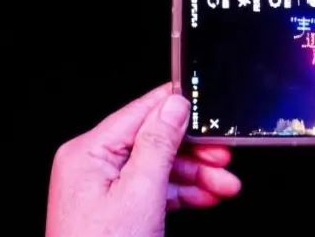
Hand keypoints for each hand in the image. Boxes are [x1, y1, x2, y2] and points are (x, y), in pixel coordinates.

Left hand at [45, 84, 240, 236]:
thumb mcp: (140, 194)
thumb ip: (159, 144)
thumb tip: (174, 105)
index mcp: (89, 153)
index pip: (140, 113)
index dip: (177, 108)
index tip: (208, 106)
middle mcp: (92, 166)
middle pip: (154, 142)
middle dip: (195, 152)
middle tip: (225, 155)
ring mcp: (103, 189)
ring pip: (159, 168)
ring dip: (196, 175)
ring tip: (225, 185)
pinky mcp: (115, 209)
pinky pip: (153, 190)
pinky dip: (182, 194)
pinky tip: (207, 196)